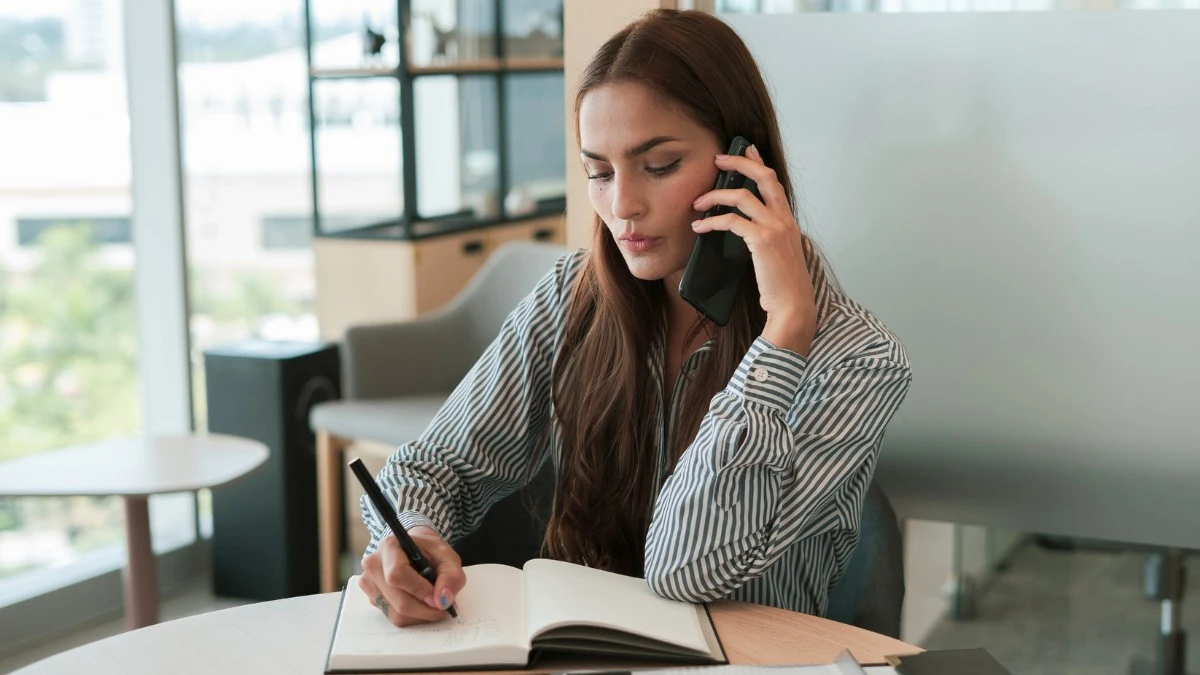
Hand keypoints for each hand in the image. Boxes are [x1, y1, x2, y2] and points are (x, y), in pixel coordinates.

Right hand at [359, 526, 465, 626]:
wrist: (415, 552)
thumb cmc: (430, 553)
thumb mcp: (448, 557)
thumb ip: (451, 576)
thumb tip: (443, 600)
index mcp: (390, 547)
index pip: (397, 575)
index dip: (419, 590)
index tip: (437, 597)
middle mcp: (373, 565)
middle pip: (398, 601)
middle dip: (425, 609)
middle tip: (442, 606)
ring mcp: (369, 584)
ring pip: (396, 614)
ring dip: (420, 615)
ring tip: (431, 602)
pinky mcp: (372, 599)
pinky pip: (393, 618)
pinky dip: (412, 617)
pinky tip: (419, 603)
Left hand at [690, 144, 817, 354]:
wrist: (793, 307)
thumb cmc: (783, 287)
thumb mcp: (778, 256)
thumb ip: (766, 239)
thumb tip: (744, 231)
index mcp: (788, 222)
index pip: (774, 183)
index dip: (759, 163)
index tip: (747, 149)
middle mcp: (784, 220)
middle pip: (763, 177)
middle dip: (739, 163)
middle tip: (717, 159)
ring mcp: (775, 228)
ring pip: (742, 196)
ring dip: (715, 195)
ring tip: (697, 203)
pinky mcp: (762, 241)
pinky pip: (732, 221)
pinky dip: (712, 221)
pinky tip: (700, 227)